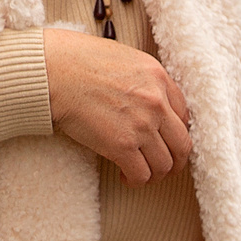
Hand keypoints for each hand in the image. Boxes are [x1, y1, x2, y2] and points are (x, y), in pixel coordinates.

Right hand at [44, 27, 191, 183]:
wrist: (55, 71)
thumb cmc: (80, 61)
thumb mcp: (125, 59)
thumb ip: (144, 80)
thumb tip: (148, 102)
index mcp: (159, 77)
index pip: (184, 114)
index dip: (176, 132)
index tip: (166, 141)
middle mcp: (156, 102)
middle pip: (182, 144)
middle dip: (176, 161)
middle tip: (164, 167)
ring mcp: (141, 125)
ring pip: (165, 165)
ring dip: (155, 175)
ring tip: (141, 173)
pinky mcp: (122, 146)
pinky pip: (141, 175)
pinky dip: (135, 181)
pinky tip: (124, 177)